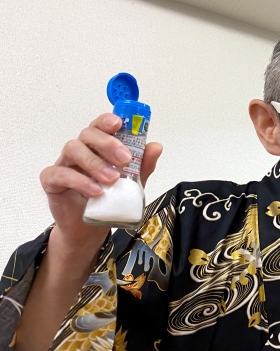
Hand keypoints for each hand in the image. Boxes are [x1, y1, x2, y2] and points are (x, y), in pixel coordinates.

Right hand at [40, 113, 162, 243]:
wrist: (90, 228)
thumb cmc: (109, 200)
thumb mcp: (132, 184)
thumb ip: (143, 166)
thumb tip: (156, 147)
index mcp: (98, 147)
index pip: (100, 126)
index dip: (107, 121)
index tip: (119, 124)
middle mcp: (80, 151)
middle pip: (88, 134)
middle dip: (107, 143)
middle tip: (124, 160)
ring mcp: (64, 164)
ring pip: (73, 149)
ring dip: (95, 163)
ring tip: (112, 180)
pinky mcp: (52, 181)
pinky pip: (60, 174)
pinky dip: (79, 181)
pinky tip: (95, 191)